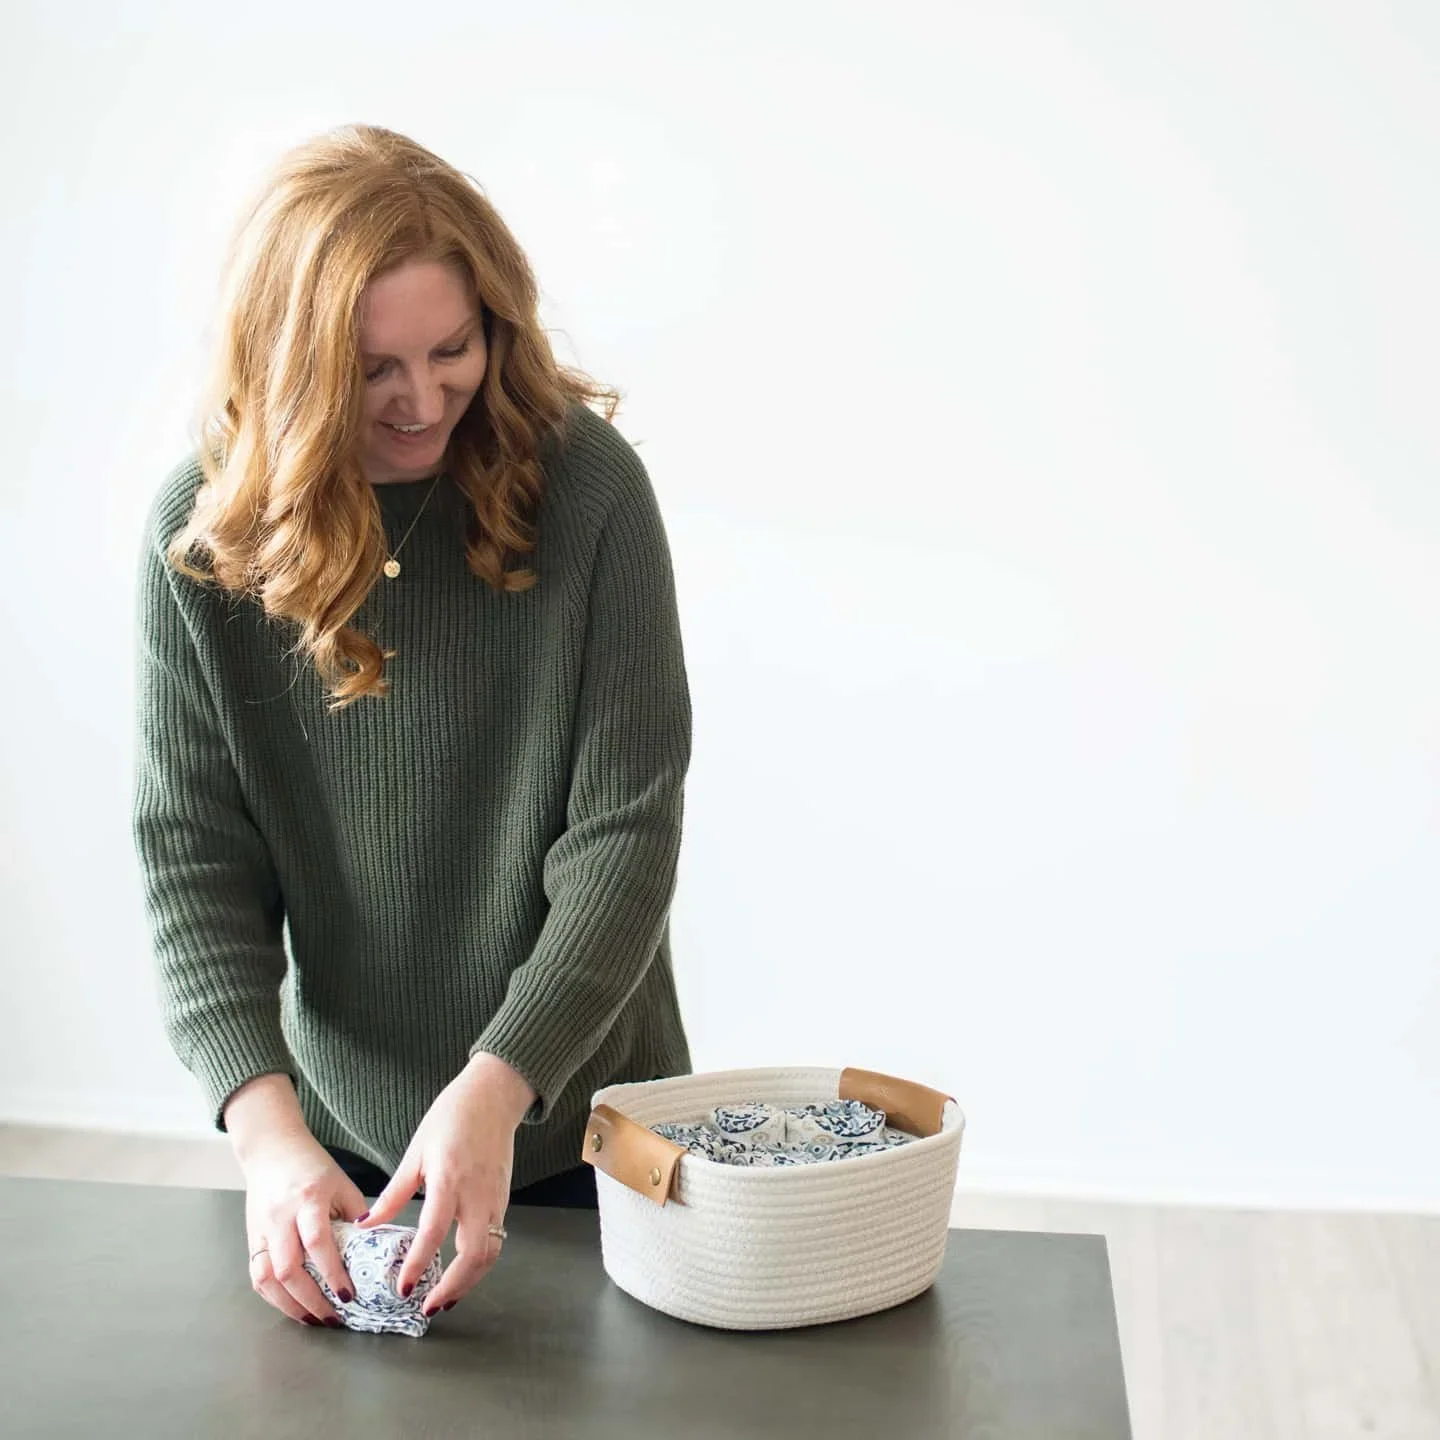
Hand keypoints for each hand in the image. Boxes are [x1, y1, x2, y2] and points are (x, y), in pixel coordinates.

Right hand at [240, 1129, 368, 1327]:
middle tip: (333, 1318)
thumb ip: (357, 1216)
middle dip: (311, 1301)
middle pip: (288, 1269)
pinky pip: (256, 1275)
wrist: (271, 1149)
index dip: (332, 1273)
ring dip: (289, 1306)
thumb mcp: (342, 1184)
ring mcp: (261, 1229)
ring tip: (313, 1320)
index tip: (348, 1295)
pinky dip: (273, 1296)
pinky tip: (292, 1306)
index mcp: (308, 1198)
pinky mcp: (251, 1238)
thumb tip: (374, 1252)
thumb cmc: (312, 1166)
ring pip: (266, 1278)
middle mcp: (280, 1216)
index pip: (317, 1242)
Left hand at [359, 1053, 536, 1315]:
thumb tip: (369, 1224)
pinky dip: (480, 1262)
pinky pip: (496, 1239)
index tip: (402, 1289)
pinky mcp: (504, 1199)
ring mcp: (496, 1198)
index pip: (434, 1232)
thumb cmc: (452, 1116)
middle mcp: (477, 1194)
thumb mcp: (416, 1151)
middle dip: (453, 1287)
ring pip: (490, 1253)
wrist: (494, 1095)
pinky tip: (461, 1271)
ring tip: (444, 1298)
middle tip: (428, 1307)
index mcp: (449, 1179)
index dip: (418, 1264)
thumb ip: (395, 1192)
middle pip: (474, 1254)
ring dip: (470, 1281)